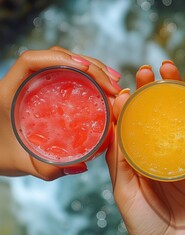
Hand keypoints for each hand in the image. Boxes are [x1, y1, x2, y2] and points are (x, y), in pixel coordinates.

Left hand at [0, 46, 120, 179]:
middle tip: (113, 86)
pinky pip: (69, 74)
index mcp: (8, 91)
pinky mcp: (48, 89)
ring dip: (93, 68)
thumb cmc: (0, 155)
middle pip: (57, 57)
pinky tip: (104, 88)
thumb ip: (46, 167)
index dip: (59, 58)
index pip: (31, 61)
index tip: (86, 70)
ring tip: (114, 83)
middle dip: (90, 66)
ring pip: (66, 63)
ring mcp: (37, 83)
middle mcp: (23, 81)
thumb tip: (81, 165)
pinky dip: (89, 77)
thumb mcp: (20, 164)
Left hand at [106, 61, 184, 234]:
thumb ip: (119, 154)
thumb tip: (117, 114)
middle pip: (169, 109)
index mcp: (143, 149)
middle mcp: (166, 145)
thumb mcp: (123, 186)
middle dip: (168, 85)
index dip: (142, 92)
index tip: (141, 75)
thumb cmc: (143, 219)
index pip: (142, 114)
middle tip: (166, 67)